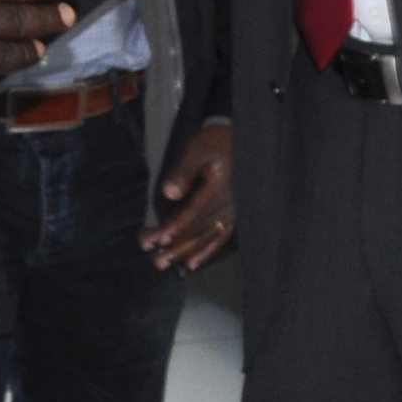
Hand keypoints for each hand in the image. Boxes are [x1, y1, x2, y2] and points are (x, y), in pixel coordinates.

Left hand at [141, 119, 236, 270]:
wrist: (246, 137)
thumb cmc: (219, 141)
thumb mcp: (200, 149)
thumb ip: (184, 171)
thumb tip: (169, 193)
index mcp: (219, 188)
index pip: (193, 214)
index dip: (174, 229)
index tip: (156, 238)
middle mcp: (229, 204)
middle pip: (199, 230)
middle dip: (176, 247)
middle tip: (156, 260)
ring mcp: (234, 211)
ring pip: (208, 237)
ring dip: (187, 252)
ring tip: (167, 263)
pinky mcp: (235, 213)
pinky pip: (222, 237)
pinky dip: (208, 251)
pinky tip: (194, 262)